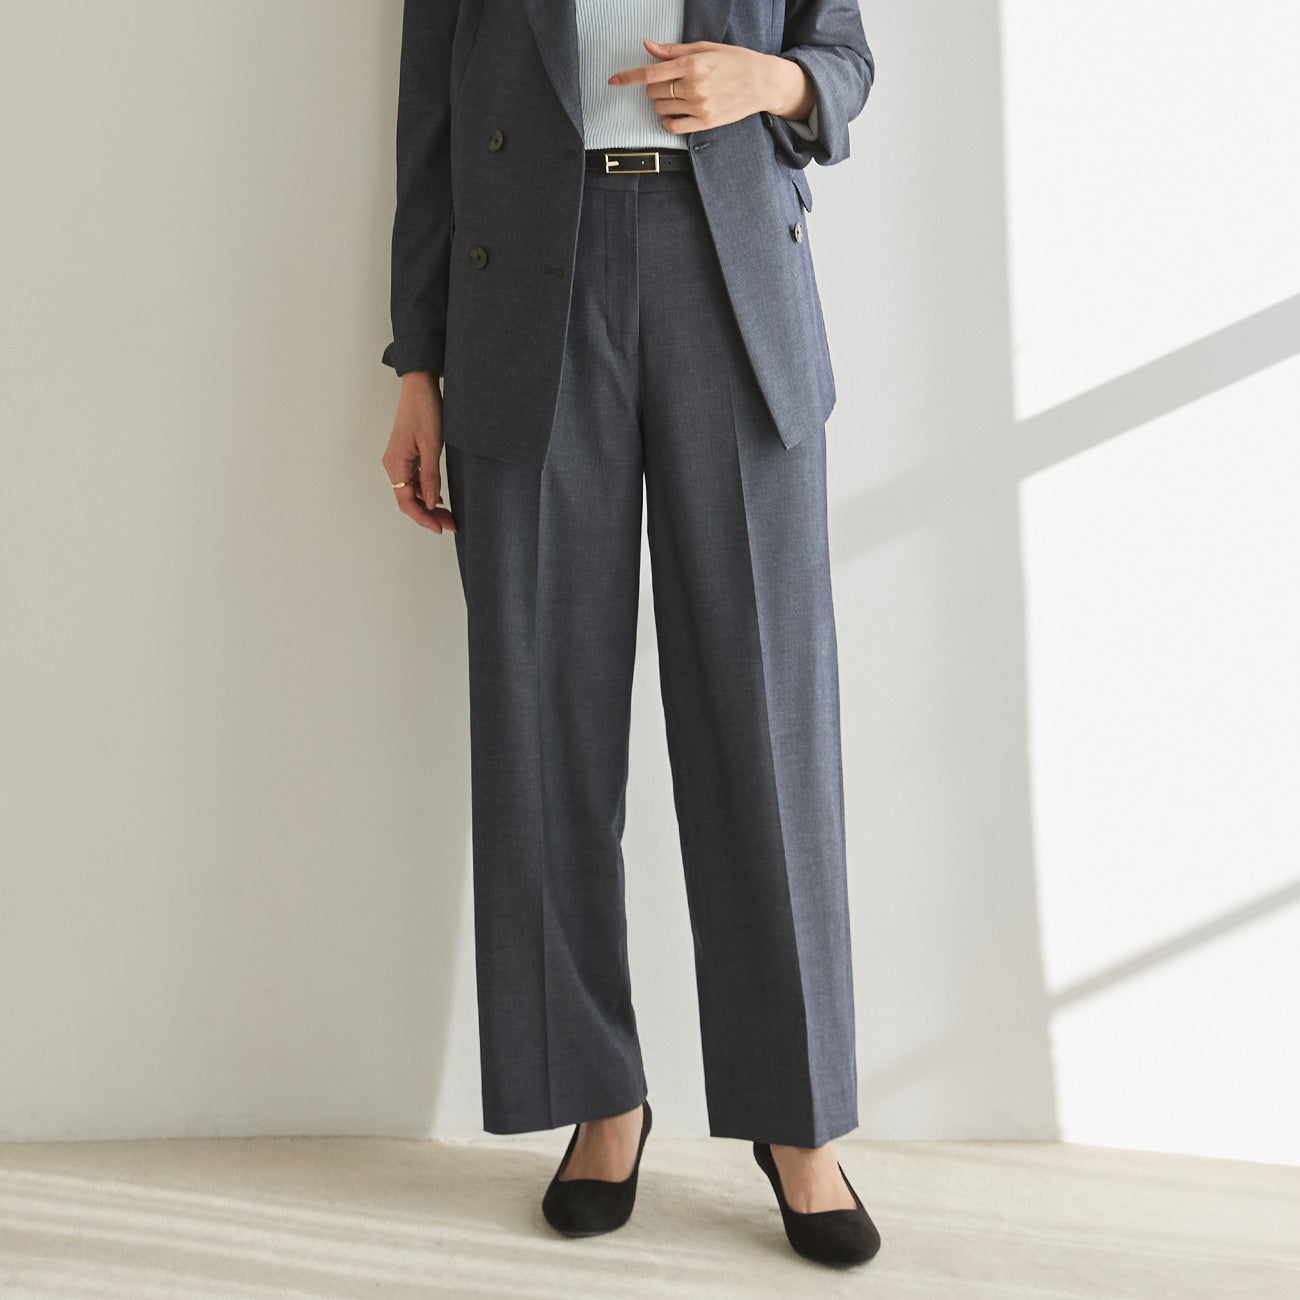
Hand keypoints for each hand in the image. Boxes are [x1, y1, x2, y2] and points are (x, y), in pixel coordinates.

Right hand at [381, 373, 456, 533]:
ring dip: (428, 504)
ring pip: (412, 491)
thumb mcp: (432, 445)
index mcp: (396, 464)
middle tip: (451, 524)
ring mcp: (399, 460)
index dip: (423, 518)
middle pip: (408, 500)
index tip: (441, 528)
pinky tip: (439, 497)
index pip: (406, 502)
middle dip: (428, 515)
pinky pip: (413, 480)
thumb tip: (430, 503)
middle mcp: (394, 465)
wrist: (420, 387)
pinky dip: (426, 491)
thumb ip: (430, 476)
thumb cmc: (425, 411)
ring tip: (449, 514)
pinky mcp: (406, 455)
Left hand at [607, 37, 813, 133]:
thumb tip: (647, 46)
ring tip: (679, 95)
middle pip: (653, 92)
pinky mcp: (705, 123)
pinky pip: (673, 127)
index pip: (650, 73)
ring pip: (661, 109)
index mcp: (692, 64)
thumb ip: (673, 51)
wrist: (762, 82)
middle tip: (670, 82)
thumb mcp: (704, 48)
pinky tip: (676, 113)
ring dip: (662, 103)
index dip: (628, 77)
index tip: (614, 80)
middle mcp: (693, 86)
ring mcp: (699, 107)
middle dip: (655, 87)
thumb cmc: (735, 61)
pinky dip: (668, 121)